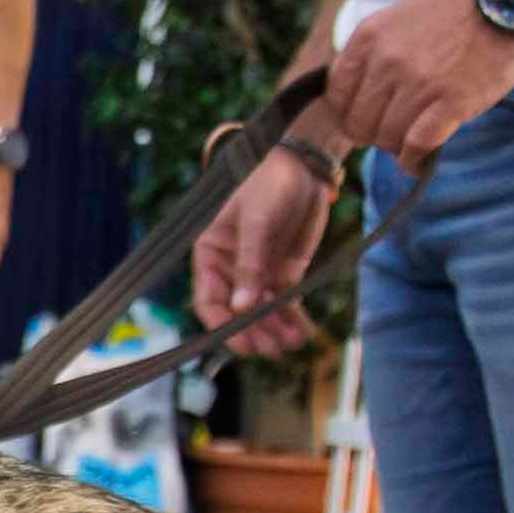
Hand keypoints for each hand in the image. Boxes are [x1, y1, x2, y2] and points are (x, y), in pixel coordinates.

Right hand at [191, 147, 335, 358]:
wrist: (305, 164)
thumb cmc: (268, 182)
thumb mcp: (257, 222)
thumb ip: (251, 264)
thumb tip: (242, 308)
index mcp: (211, 253)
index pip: (209, 299)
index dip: (223, 323)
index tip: (241, 340)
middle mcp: (232, 268)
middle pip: (237, 312)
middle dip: (252, 332)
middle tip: (271, 349)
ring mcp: (259, 272)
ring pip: (262, 312)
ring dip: (274, 331)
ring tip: (291, 344)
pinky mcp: (285, 272)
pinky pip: (285, 303)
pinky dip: (293, 320)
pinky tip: (302, 334)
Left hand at [327, 0, 513, 167]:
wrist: (506, 1)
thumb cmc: (455, 10)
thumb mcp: (399, 17)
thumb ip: (375, 52)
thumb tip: (359, 94)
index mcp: (369, 37)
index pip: (336, 94)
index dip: (347, 114)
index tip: (361, 119)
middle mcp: (387, 62)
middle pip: (358, 123)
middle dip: (371, 134)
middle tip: (388, 133)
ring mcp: (418, 84)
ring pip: (387, 137)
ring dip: (396, 146)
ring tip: (409, 142)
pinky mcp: (451, 103)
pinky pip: (417, 145)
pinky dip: (414, 159)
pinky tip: (418, 161)